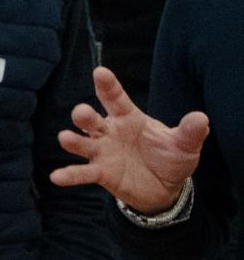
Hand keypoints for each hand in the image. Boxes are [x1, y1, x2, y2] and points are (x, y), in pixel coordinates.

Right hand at [50, 65, 206, 211]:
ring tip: (65, 138)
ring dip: (72, 140)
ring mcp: (102, 152)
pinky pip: (83, 173)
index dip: (107, 85)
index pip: (116, 98)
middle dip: (84, 115)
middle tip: (81, 112)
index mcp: (129, 118)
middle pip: (92, 119)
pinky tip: (57, 177)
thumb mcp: (184, 144)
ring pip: (83, 142)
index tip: (100, 72)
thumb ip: (190, 132)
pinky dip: (69, 175)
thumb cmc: (170, 158)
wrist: (164, 187)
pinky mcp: (101, 173)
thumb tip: (201, 118)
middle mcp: (110, 132)